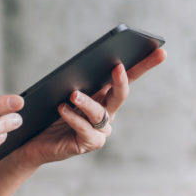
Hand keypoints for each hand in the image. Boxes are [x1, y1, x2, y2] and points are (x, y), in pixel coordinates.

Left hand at [15, 47, 165, 167]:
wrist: (35, 141)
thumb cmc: (49, 113)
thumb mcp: (63, 92)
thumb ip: (78, 81)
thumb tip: (86, 64)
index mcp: (105, 96)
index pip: (129, 77)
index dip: (145, 65)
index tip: (160, 51)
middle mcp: (107, 113)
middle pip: (120, 95)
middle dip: (122, 80)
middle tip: (118, 67)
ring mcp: (100, 131)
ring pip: (99, 113)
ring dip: (86, 102)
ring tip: (73, 94)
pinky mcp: (89, 144)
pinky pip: (84, 129)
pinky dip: (73, 118)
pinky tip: (62, 108)